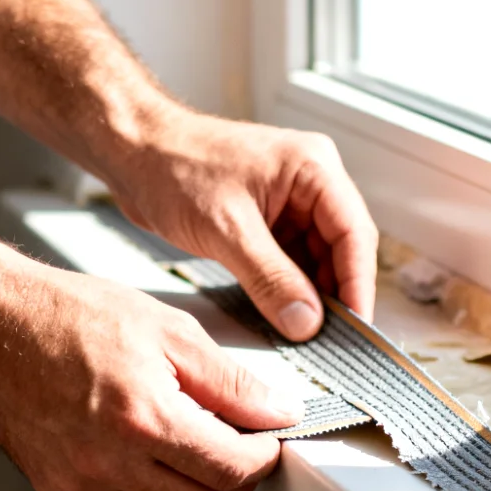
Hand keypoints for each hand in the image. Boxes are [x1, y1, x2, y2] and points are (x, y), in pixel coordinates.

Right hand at [0, 264, 305, 490]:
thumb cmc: (70, 314)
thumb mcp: (169, 331)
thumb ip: (229, 381)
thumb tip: (276, 412)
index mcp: (142, 418)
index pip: (229, 468)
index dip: (263, 458)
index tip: (271, 439)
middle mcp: (108, 462)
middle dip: (238, 480)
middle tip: (247, 447)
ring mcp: (79, 481)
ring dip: (198, 489)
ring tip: (203, 445)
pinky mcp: (58, 487)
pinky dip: (155, 489)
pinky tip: (155, 450)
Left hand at [111, 110, 377, 339]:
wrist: (132, 151)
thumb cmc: (173, 165)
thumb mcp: (227, 229)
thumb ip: (271, 278)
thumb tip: (306, 321)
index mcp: (313, 168)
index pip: (354, 233)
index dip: (358, 283)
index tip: (357, 324)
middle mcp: (310, 182)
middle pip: (342, 248)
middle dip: (337, 294)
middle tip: (335, 339)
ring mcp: (290, 202)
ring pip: (317, 259)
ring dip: (313, 296)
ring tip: (309, 334)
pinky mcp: (268, 220)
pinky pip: (292, 261)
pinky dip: (289, 289)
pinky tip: (286, 315)